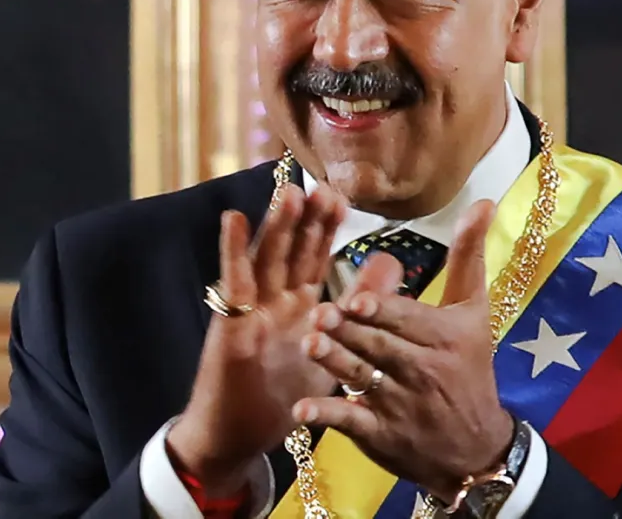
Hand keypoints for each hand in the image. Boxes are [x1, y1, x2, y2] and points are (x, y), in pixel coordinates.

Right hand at [166, 184, 401, 495]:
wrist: (238, 434)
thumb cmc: (279, 393)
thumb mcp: (331, 349)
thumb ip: (359, 306)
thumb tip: (392, 263)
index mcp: (299, 304)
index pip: (315, 257)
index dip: (326, 227)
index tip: (342, 196)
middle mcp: (274, 299)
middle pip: (291, 250)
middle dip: (305, 219)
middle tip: (322, 186)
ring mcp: (250, 309)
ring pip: (265, 259)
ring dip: (275, 225)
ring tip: (289, 193)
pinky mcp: (228, 325)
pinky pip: (232, 283)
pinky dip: (233, 250)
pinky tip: (234, 220)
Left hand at [294, 200, 514, 502]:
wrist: (477, 447)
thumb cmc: (469, 366)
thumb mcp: (473, 311)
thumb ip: (469, 256)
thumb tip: (484, 201)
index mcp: (444, 337)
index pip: (408, 320)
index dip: (382, 311)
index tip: (356, 300)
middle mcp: (423, 371)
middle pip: (380, 346)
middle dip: (350, 332)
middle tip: (318, 313)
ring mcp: (400, 406)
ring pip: (362, 378)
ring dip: (335, 363)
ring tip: (309, 344)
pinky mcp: (381, 435)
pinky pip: (351, 422)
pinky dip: (327, 415)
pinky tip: (301, 409)